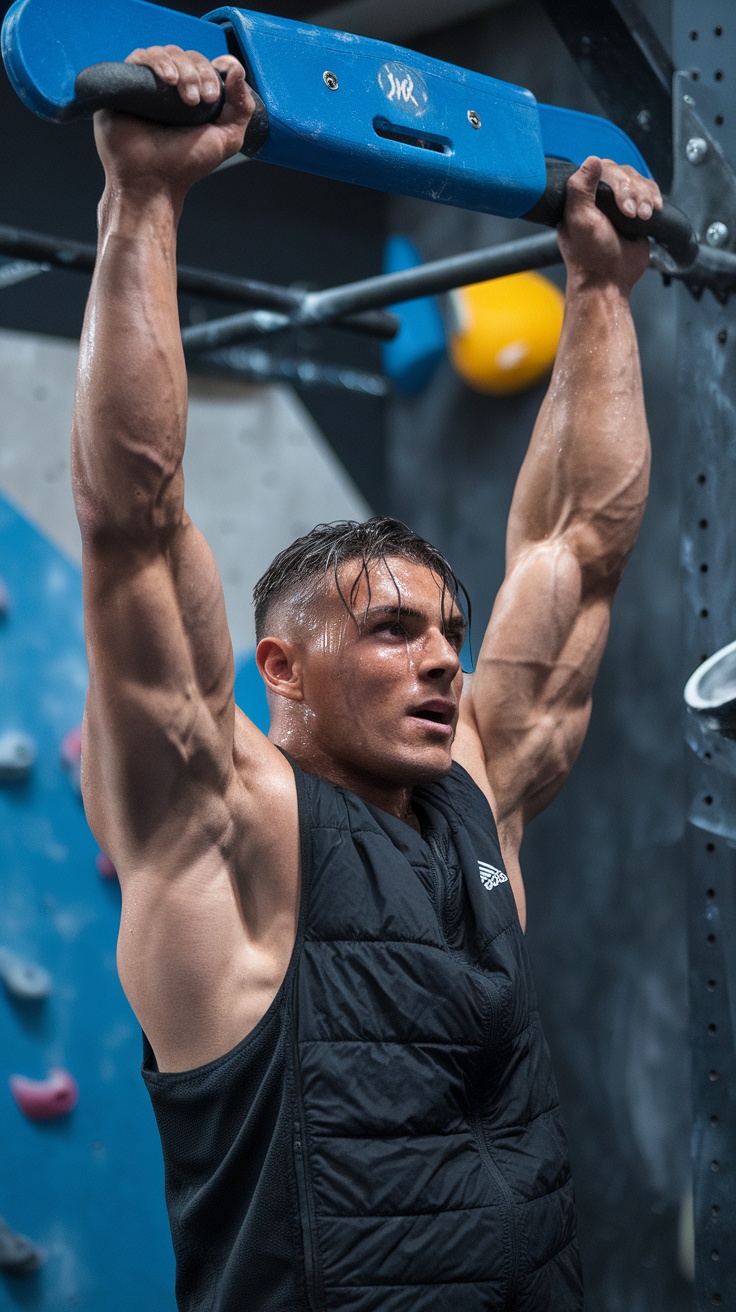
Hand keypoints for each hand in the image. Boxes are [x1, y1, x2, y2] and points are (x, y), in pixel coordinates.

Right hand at [93, 46, 253, 205]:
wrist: (152, 181)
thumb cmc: (185, 166)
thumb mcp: (227, 139)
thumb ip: (241, 106)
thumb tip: (236, 68)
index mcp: (193, 98)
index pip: (205, 65)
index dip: (213, 70)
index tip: (214, 93)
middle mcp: (170, 90)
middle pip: (187, 56)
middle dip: (199, 73)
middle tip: (201, 100)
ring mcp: (148, 86)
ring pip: (166, 53)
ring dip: (182, 69)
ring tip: (186, 98)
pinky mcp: (126, 85)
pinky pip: (140, 58)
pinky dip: (158, 63)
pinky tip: (168, 80)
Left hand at [558, 156, 662, 295]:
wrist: (609, 280)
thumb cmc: (589, 256)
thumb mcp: (579, 220)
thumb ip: (579, 189)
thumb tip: (591, 160)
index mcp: (581, 197)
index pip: (602, 169)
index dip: (616, 181)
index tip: (622, 204)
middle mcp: (599, 198)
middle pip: (624, 173)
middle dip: (632, 192)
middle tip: (631, 214)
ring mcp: (618, 204)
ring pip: (638, 181)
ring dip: (644, 197)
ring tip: (641, 217)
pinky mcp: (635, 212)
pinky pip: (648, 192)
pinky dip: (653, 198)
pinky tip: (651, 211)